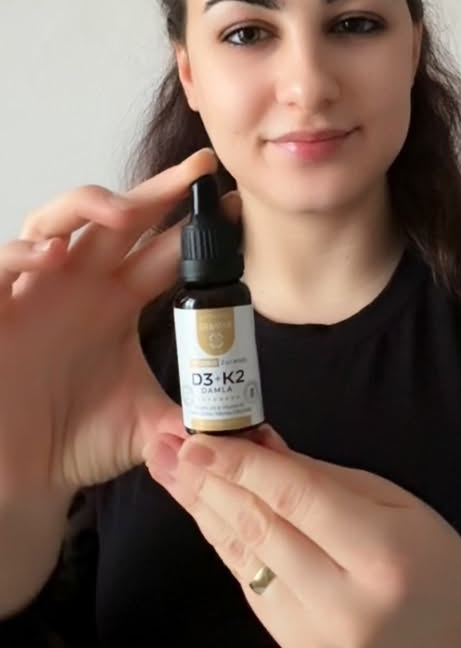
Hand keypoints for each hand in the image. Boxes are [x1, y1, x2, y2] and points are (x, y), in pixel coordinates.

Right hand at [0, 147, 231, 500]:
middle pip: (120, 219)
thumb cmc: (73, 440)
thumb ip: (194, 419)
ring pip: (56, 221)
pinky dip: (24, 253)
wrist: (20, 478)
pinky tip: (51, 256)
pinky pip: (2, 264)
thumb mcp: (147, 427)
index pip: (164, 250)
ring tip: (124, 210)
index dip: (197, 226)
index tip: (237, 207)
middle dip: (159, 191)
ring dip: (88, 205)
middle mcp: (79, 284)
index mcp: (118, 301)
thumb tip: (249, 434)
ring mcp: (36, 291)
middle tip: (199, 169)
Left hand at [145, 429, 460, 647]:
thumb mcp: (388, 496)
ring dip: (203, 510)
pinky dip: (227, 540)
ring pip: (245, 557)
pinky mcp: (294, 646)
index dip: (242, 466)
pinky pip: (250, 581)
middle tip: (168, 447)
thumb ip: (317, 476)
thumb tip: (254, 442)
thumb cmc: (427, 551)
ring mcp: (316, 633)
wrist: (452, 635)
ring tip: (171, 470)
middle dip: (207, 483)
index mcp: (381, 553)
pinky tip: (206, 507)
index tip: (199, 439)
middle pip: (261, 529)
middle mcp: (344, 602)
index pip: (296, 500)